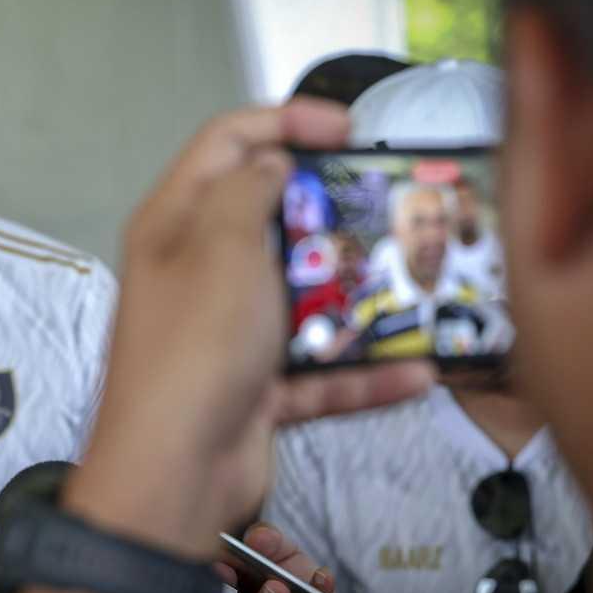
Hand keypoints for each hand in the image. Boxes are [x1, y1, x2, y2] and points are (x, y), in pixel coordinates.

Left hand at [66, 100, 434, 552]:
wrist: (175, 471)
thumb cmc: (194, 346)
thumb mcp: (221, 244)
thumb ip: (246, 187)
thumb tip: (268, 156)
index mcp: (175, 223)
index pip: (226, 143)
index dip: (286, 121)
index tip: (348, 130)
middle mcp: (197, 270)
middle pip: (270, 218)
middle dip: (331, 213)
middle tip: (388, 207)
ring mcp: (226, 330)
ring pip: (301, 297)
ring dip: (356, 296)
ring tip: (417, 282)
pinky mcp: (254, 386)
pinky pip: (317, 371)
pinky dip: (362, 374)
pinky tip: (416, 373)